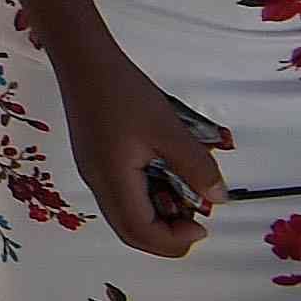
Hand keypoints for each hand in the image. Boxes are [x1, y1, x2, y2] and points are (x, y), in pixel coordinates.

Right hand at [55, 36, 227, 260]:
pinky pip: (123, 196)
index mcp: (112, 179)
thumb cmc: (122, 91)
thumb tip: (217, 198)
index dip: (175, 240)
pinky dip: (149, 199)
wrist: (83, 59)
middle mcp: (98, 182)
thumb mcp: (169, 130)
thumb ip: (196, 167)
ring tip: (184, 193)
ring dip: (159, 216)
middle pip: (130, 232)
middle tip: (195, 219)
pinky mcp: (96, 160)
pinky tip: (164, 174)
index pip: (141, 233)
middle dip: (167, 236)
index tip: (202, 224)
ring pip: (126, 215)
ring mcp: (94, 172)